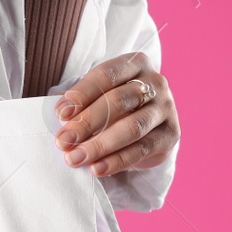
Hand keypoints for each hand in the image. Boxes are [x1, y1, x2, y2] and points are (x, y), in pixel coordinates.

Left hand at [52, 52, 179, 177]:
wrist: (148, 126)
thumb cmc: (115, 105)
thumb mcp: (99, 95)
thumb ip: (82, 102)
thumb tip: (62, 115)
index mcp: (135, 63)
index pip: (106, 75)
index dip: (82, 94)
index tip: (60, 114)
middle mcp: (156, 82)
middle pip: (118, 101)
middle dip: (87, 122)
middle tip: (63, 140)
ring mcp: (166, 108)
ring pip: (132, 127)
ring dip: (99, 145)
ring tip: (75, 158)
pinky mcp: (171, 135)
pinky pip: (142, 150)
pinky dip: (117, 161)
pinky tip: (96, 168)